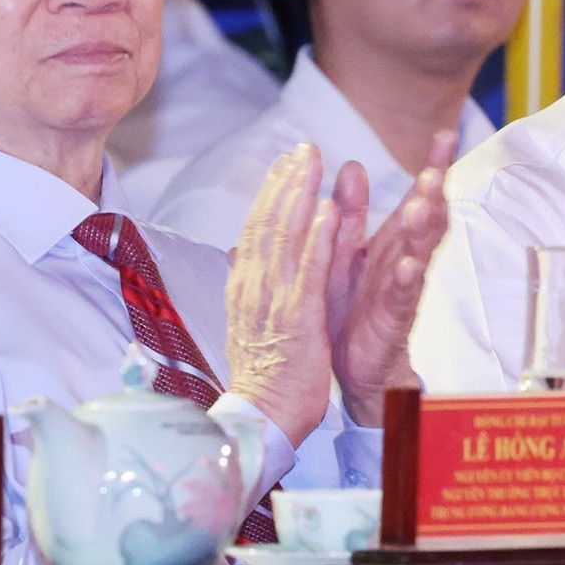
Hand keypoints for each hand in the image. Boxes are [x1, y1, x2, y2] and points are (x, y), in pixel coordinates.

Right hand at [225, 144, 342, 444]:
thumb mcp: (248, 321)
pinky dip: (318, 239)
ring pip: (285, 238)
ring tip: (314, 161)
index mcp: (245, 287)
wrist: (263, 417)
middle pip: (267, 223)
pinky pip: (310, 271)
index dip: (271, 192)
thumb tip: (235, 252)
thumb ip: (244, 282)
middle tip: (303, 146)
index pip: (256, 229)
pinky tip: (329, 211)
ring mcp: (275, 302)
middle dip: (286, 181)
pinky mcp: (300, 319)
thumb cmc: (265, 373)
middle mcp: (255, 287)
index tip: (287, 162)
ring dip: (300, 196)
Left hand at [328, 132, 454, 426]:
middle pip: (427, 219)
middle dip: (434, 192)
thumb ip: (352, 213)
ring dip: (424, 229)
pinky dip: (407, 279)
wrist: (353, 368)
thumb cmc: (352, 309)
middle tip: (438, 167)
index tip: (446, 135)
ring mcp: (402, 288)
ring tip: (425, 205)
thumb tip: (352, 166)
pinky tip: (409, 266)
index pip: (417, 197)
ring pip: (420, 253)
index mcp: (391, 242)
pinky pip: (403, 296)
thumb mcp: (348, 252)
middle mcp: (403, 259)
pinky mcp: (394, 318)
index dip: (433, 167)